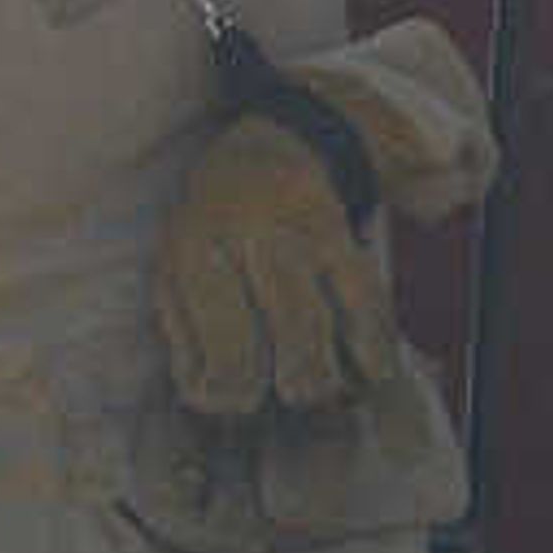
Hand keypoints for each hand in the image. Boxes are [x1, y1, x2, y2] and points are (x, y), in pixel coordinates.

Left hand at [153, 114, 396, 414]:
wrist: (263, 148)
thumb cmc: (210, 230)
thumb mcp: (176, 267)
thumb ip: (184, 333)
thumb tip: (202, 396)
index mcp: (192, 247)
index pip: (221, 332)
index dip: (231, 382)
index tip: (238, 403)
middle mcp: (244, 229)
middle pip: (285, 319)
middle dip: (296, 374)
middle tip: (297, 397)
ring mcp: (295, 223)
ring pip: (323, 307)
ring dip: (329, 365)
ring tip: (330, 393)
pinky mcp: (335, 223)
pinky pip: (362, 287)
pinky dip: (373, 335)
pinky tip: (375, 369)